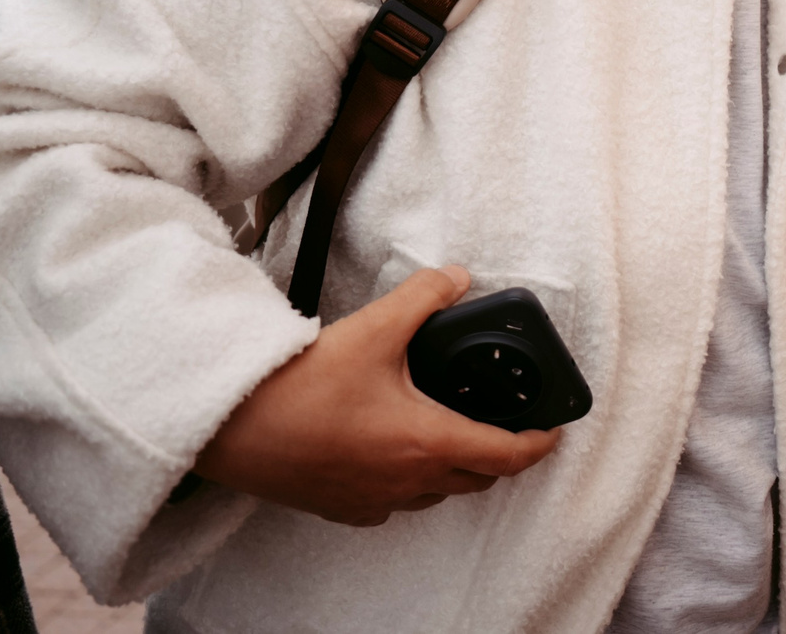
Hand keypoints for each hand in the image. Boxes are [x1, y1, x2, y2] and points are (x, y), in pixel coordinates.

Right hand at [193, 267, 561, 526]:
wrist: (231, 427)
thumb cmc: (300, 387)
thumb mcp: (374, 328)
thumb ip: (425, 297)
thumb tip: (455, 278)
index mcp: (426, 442)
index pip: (506, 455)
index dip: (539, 444)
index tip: (553, 430)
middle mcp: (406, 480)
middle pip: (477, 478)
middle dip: (501, 454)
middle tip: (506, 423)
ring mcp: (373, 500)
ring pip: (436, 492)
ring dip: (455, 467)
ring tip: (453, 430)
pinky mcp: (341, 507)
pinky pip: (393, 503)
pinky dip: (410, 480)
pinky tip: (396, 450)